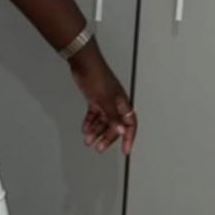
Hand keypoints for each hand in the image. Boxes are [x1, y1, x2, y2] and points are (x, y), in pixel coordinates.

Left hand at [67, 37, 137, 155]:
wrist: (84, 63)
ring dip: (96, 132)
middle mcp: (115, 104)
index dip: (129, 138)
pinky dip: (90, 123)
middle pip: (115, 125)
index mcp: (122, 103)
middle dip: (107, 137)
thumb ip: (113, 117)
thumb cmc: (97, 77)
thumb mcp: (105, 100)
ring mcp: (105, 101)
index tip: (125, 150)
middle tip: (99, 148)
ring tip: (88, 141)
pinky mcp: (95, 99)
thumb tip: (122, 131)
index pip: (130, 124)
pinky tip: (85, 130)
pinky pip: (94, 115)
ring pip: (103, 121)